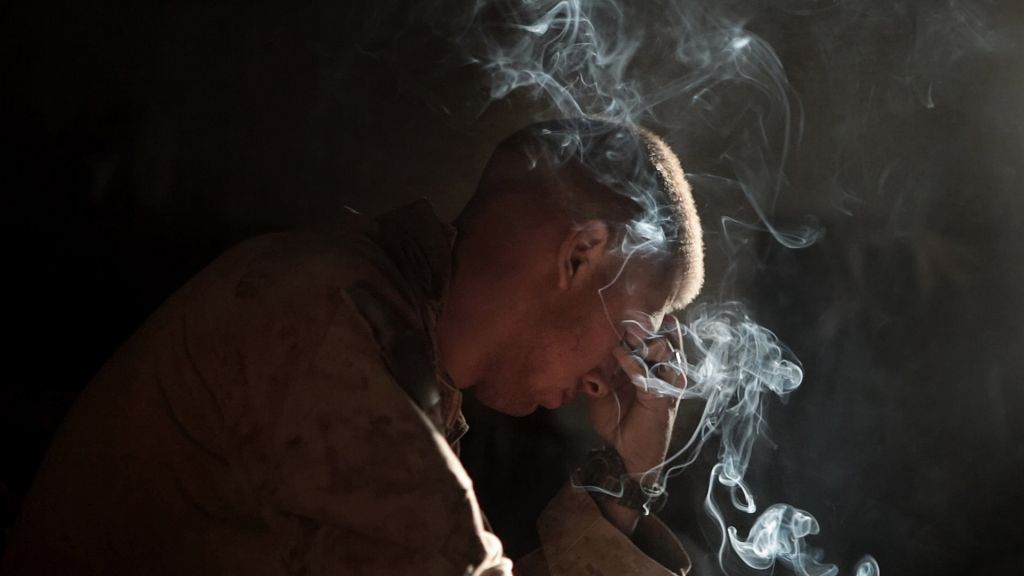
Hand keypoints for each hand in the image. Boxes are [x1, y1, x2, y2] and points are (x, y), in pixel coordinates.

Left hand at [587, 319, 685, 483]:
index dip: (637, 320)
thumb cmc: (617, 421)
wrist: (625, 456)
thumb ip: (594, 372)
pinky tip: (621, 353)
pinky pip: (650, 376)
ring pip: (664, 351)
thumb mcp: (600, 392)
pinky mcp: (664, 399)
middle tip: (627, 312)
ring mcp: (666, 384)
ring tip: (627, 329)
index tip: (619, 306)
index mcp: (649, 365)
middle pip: (662, 337)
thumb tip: (581, 352)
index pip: (650, 335)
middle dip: (646, 323)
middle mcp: (662, 371)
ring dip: (645, 339)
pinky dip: (634, 364)